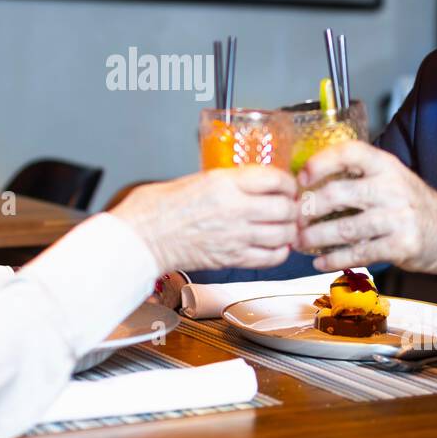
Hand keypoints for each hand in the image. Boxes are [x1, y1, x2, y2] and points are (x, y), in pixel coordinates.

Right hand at [111, 166, 299, 273]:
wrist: (143, 237)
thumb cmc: (160, 207)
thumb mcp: (199, 179)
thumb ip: (231, 181)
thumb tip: (254, 183)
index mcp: (225, 183)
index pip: (275, 179)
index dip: (288, 182)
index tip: (288, 185)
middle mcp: (235, 210)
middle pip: (285, 208)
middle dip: (293, 206)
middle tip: (291, 205)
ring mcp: (236, 237)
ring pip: (283, 234)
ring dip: (289, 229)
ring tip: (285, 225)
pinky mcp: (232, 258)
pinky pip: (271, 257)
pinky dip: (280, 251)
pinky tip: (275, 245)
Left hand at [296, 141, 436, 274]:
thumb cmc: (412, 205)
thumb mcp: (392, 179)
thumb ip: (358, 176)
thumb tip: (309, 181)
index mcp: (386, 165)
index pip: (349, 152)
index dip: (320, 162)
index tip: (300, 177)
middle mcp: (392, 187)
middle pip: (338, 193)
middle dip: (308, 209)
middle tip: (292, 219)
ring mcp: (398, 217)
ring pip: (345, 228)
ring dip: (316, 237)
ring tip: (299, 242)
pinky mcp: (401, 245)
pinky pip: (359, 253)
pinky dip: (334, 259)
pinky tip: (319, 261)